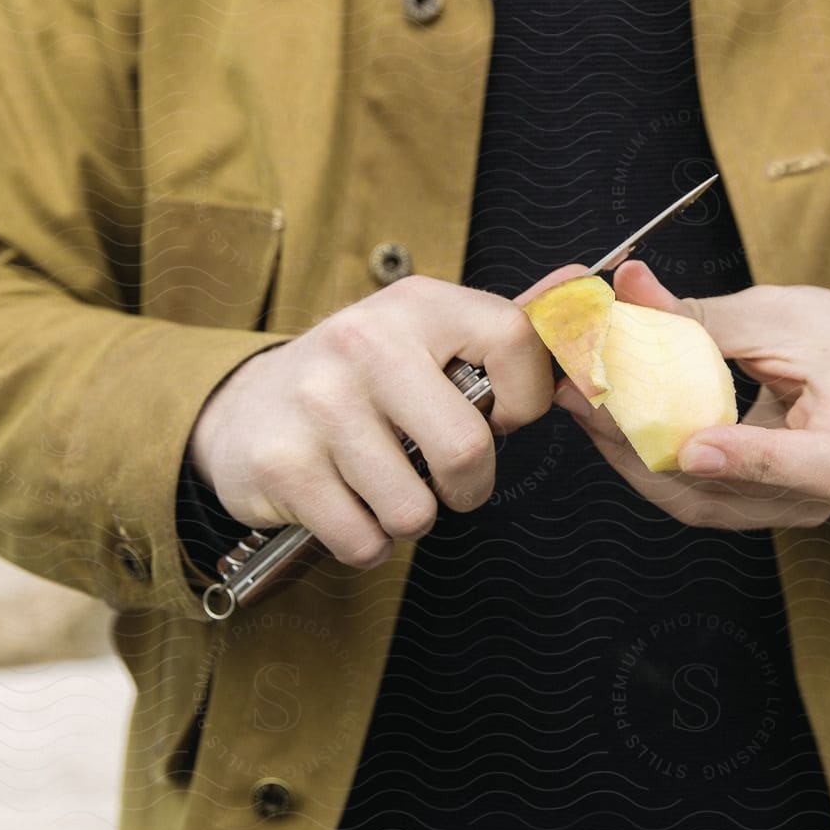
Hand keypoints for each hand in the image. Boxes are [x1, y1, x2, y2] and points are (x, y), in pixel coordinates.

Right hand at [188, 266, 587, 566]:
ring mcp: (317, 402)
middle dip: (469, 485)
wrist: (246, 413)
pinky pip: (364, 540)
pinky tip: (347, 506)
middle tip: (445, 478)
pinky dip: (366, 542)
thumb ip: (505, 332)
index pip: (517, 344)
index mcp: (417, 304)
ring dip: (411, 518)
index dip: (524, 403)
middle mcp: (364, 341)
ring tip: (384, 485)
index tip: (495, 417)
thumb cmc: (360, 385)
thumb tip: (583, 287)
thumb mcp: (426, 340)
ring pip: (414, 510)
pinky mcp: (281, 463)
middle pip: (466, 448)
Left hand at [555, 261, 829, 529]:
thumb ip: (698, 313)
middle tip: (584, 390)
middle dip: (642, 439)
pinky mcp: (756, 507)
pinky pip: (693, 495)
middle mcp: (821, 495)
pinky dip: (647, 458)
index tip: (693, 445)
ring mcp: (787, 509)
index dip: (748, 459)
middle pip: (725, 485)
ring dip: (629, 451)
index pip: (808, 465)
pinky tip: (608, 420)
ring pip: (695, 498)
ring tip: (581, 400)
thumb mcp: (778, 313)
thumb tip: (625, 285)